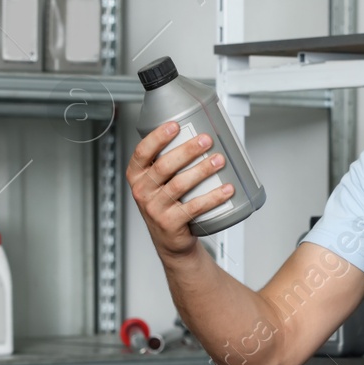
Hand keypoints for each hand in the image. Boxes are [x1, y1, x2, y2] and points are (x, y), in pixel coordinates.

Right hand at [127, 120, 233, 257]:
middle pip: (164, 166)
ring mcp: (154, 209)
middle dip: (188, 150)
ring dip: (202, 170)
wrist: (170, 240)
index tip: (175, 125)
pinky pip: (194, 207)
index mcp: (137, 175)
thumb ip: (168, 162)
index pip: (142, 152)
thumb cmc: (166, 204)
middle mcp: (142, 191)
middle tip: (207, 140)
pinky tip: (226, 189)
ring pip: (179, 185)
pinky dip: (213, 197)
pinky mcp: (170, 223)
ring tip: (219, 161)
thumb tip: (198, 135)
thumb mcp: (158, 182)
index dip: (158, 137)